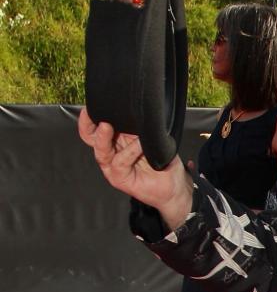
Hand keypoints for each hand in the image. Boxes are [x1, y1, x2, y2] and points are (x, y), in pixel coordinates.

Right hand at [78, 108, 193, 229]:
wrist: (174, 186)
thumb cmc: (163, 161)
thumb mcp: (151, 137)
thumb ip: (138, 126)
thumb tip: (133, 108)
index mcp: (116, 139)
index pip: (95, 126)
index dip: (89, 116)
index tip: (90, 105)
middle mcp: (111, 152)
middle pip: (89, 138)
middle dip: (87, 124)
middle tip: (91, 114)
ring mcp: (113, 167)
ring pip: (101, 151)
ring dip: (103, 137)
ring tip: (107, 126)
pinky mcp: (119, 179)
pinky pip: (119, 162)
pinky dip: (130, 151)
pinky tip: (140, 145)